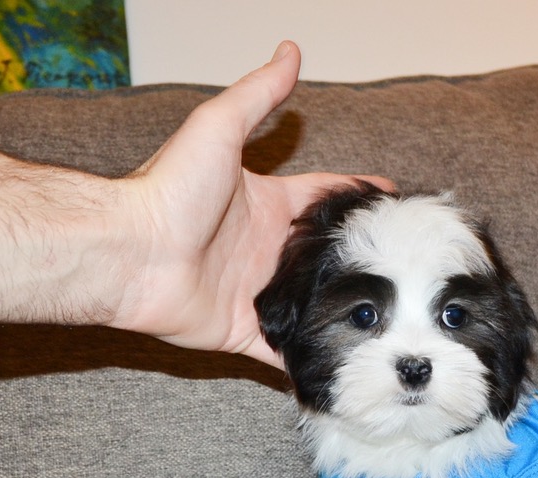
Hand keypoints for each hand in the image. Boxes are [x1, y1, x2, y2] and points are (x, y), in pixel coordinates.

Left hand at [109, 42, 391, 367]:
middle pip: (324, 256)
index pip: (323, 199)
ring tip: (389, 322)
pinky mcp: (243, 332)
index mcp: (265, 206)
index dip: (358, 198)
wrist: (129, 253)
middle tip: (408, 268)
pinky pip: (283, 352)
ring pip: (311, 306)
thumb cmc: (166, 191)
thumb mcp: (219, 130)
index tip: (396, 203)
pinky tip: (342, 367)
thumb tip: (289, 51)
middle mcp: (263, 250)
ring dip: (340, 312)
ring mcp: (255, 293)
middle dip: (361, 260)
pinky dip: (308, 362)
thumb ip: (257, 96)